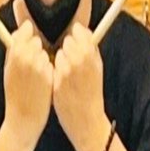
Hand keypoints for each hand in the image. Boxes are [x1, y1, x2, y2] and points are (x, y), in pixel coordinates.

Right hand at [1, 20, 53, 150]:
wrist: (23, 118)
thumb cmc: (14, 95)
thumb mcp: (8, 71)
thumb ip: (13, 51)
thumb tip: (19, 33)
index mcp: (13, 54)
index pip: (25, 30)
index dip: (27, 34)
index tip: (28, 38)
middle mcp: (26, 57)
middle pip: (36, 40)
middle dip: (35, 49)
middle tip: (30, 64)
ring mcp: (39, 66)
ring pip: (45, 53)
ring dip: (42, 61)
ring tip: (35, 77)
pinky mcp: (49, 75)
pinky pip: (51, 65)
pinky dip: (48, 71)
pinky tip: (42, 83)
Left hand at [52, 23, 106, 150]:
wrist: (86, 119)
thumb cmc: (92, 93)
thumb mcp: (98, 69)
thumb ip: (90, 49)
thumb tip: (82, 31)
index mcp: (92, 55)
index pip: (78, 31)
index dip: (77, 36)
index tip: (76, 42)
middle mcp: (79, 60)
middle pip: (67, 41)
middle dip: (68, 49)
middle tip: (72, 62)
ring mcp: (66, 70)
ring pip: (57, 54)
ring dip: (60, 61)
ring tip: (68, 75)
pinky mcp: (56, 80)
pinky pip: (51, 67)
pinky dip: (55, 72)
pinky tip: (61, 82)